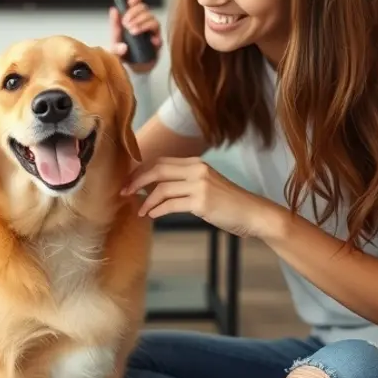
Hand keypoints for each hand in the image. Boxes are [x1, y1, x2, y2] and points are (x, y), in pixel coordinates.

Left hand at [109, 0, 161, 73]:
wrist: (130, 69)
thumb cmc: (122, 53)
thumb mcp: (113, 41)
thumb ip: (114, 27)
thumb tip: (113, 10)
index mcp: (132, 19)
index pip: (135, 3)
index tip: (131, 0)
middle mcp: (142, 23)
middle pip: (144, 9)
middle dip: (134, 13)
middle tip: (126, 24)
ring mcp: (151, 32)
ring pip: (152, 20)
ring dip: (142, 23)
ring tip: (133, 32)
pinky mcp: (157, 44)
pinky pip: (159, 36)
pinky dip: (155, 37)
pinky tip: (151, 41)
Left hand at [123, 157, 278, 237]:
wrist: (253, 214)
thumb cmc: (228, 203)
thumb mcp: (205, 185)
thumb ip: (182, 183)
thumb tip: (152, 189)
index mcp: (196, 163)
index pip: (161, 161)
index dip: (141, 171)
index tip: (129, 182)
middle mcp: (197, 170)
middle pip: (157, 170)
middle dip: (137, 181)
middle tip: (125, 192)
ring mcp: (200, 185)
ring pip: (162, 188)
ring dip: (146, 200)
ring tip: (140, 210)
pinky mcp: (202, 202)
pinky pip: (170, 204)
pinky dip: (157, 210)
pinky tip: (152, 215)